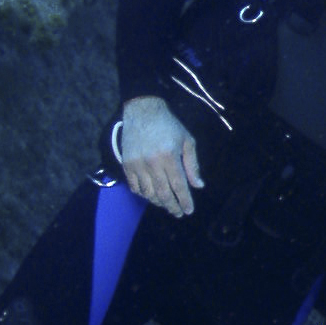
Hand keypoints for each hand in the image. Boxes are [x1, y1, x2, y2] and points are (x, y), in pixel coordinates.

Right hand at [119, 95, 202, 215]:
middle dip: (172, 206)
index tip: (189, 210)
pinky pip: (134, 186)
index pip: (179, 185)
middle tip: (178, 213)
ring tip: (166, 204)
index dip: (184, 201)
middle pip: (163, 193)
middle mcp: (152, 162)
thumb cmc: (169, 125)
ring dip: (158, 202)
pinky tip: (151, 195)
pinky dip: (143, 194)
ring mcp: (137, 164)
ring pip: (148, 192)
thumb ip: (192, 165)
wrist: (142, 111)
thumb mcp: (187, 141)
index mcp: (169, 156)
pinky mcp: (127, 164)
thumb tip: (199, 186)